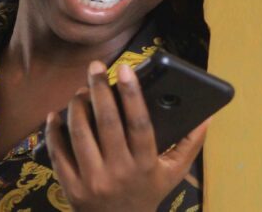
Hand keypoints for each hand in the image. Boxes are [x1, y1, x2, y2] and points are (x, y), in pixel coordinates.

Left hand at [45, 61, 208, 211]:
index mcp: (145, 165)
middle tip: (95, 67)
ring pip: (80, 134)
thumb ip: (189, 145)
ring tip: (80, 90)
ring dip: (77, 107)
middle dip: (99, 90)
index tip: (126, 68)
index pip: (139, 124)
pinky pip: (58, 153)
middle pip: (107, 123)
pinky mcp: (71, 188)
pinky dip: (54, 131)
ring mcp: (93, 181)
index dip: (132, 94)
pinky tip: (56, 114)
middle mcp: (119, 172)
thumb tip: (206, 117)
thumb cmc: (147, 194)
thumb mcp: (173, 174)